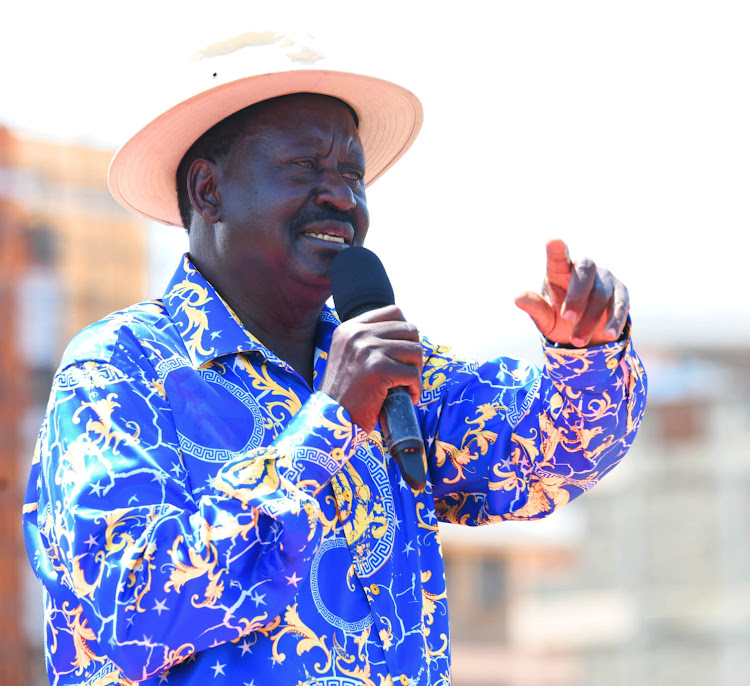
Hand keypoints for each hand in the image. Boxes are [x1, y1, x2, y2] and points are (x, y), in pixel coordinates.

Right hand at [319, 305, 422, 432]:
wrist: (329, 419)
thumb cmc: (343, 394)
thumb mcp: (348, 356)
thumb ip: (369, 341)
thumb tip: (406, 334)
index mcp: (350, 328)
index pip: (393, 312)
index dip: (406, 332)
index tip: (404, 352)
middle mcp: (357, 334)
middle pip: (409, 329)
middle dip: (414, 353)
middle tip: (407, 372)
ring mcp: (368, 349)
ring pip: (415, 350)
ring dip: (416, 371)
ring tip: (407, 385)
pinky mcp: (378, 369)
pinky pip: (413, 374)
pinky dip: (416, 388)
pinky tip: (408, 396)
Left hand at [514, 239, 628, 347]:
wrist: (587, 334)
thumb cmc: (559, 319)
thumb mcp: (544, 318)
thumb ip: (534, 307)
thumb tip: (516, 298)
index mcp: (559, 271)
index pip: (558, 258)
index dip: (556, 249)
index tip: (553, 241)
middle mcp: (584, 270)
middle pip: (584, 273)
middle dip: (577, 296)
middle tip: (567, 318)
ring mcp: (605, 279)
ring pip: (601, 295)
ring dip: (590, 319)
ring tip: (577, 341)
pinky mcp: (621, 293)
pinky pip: (620, 305)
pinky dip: (614, 320)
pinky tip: (608, 335)